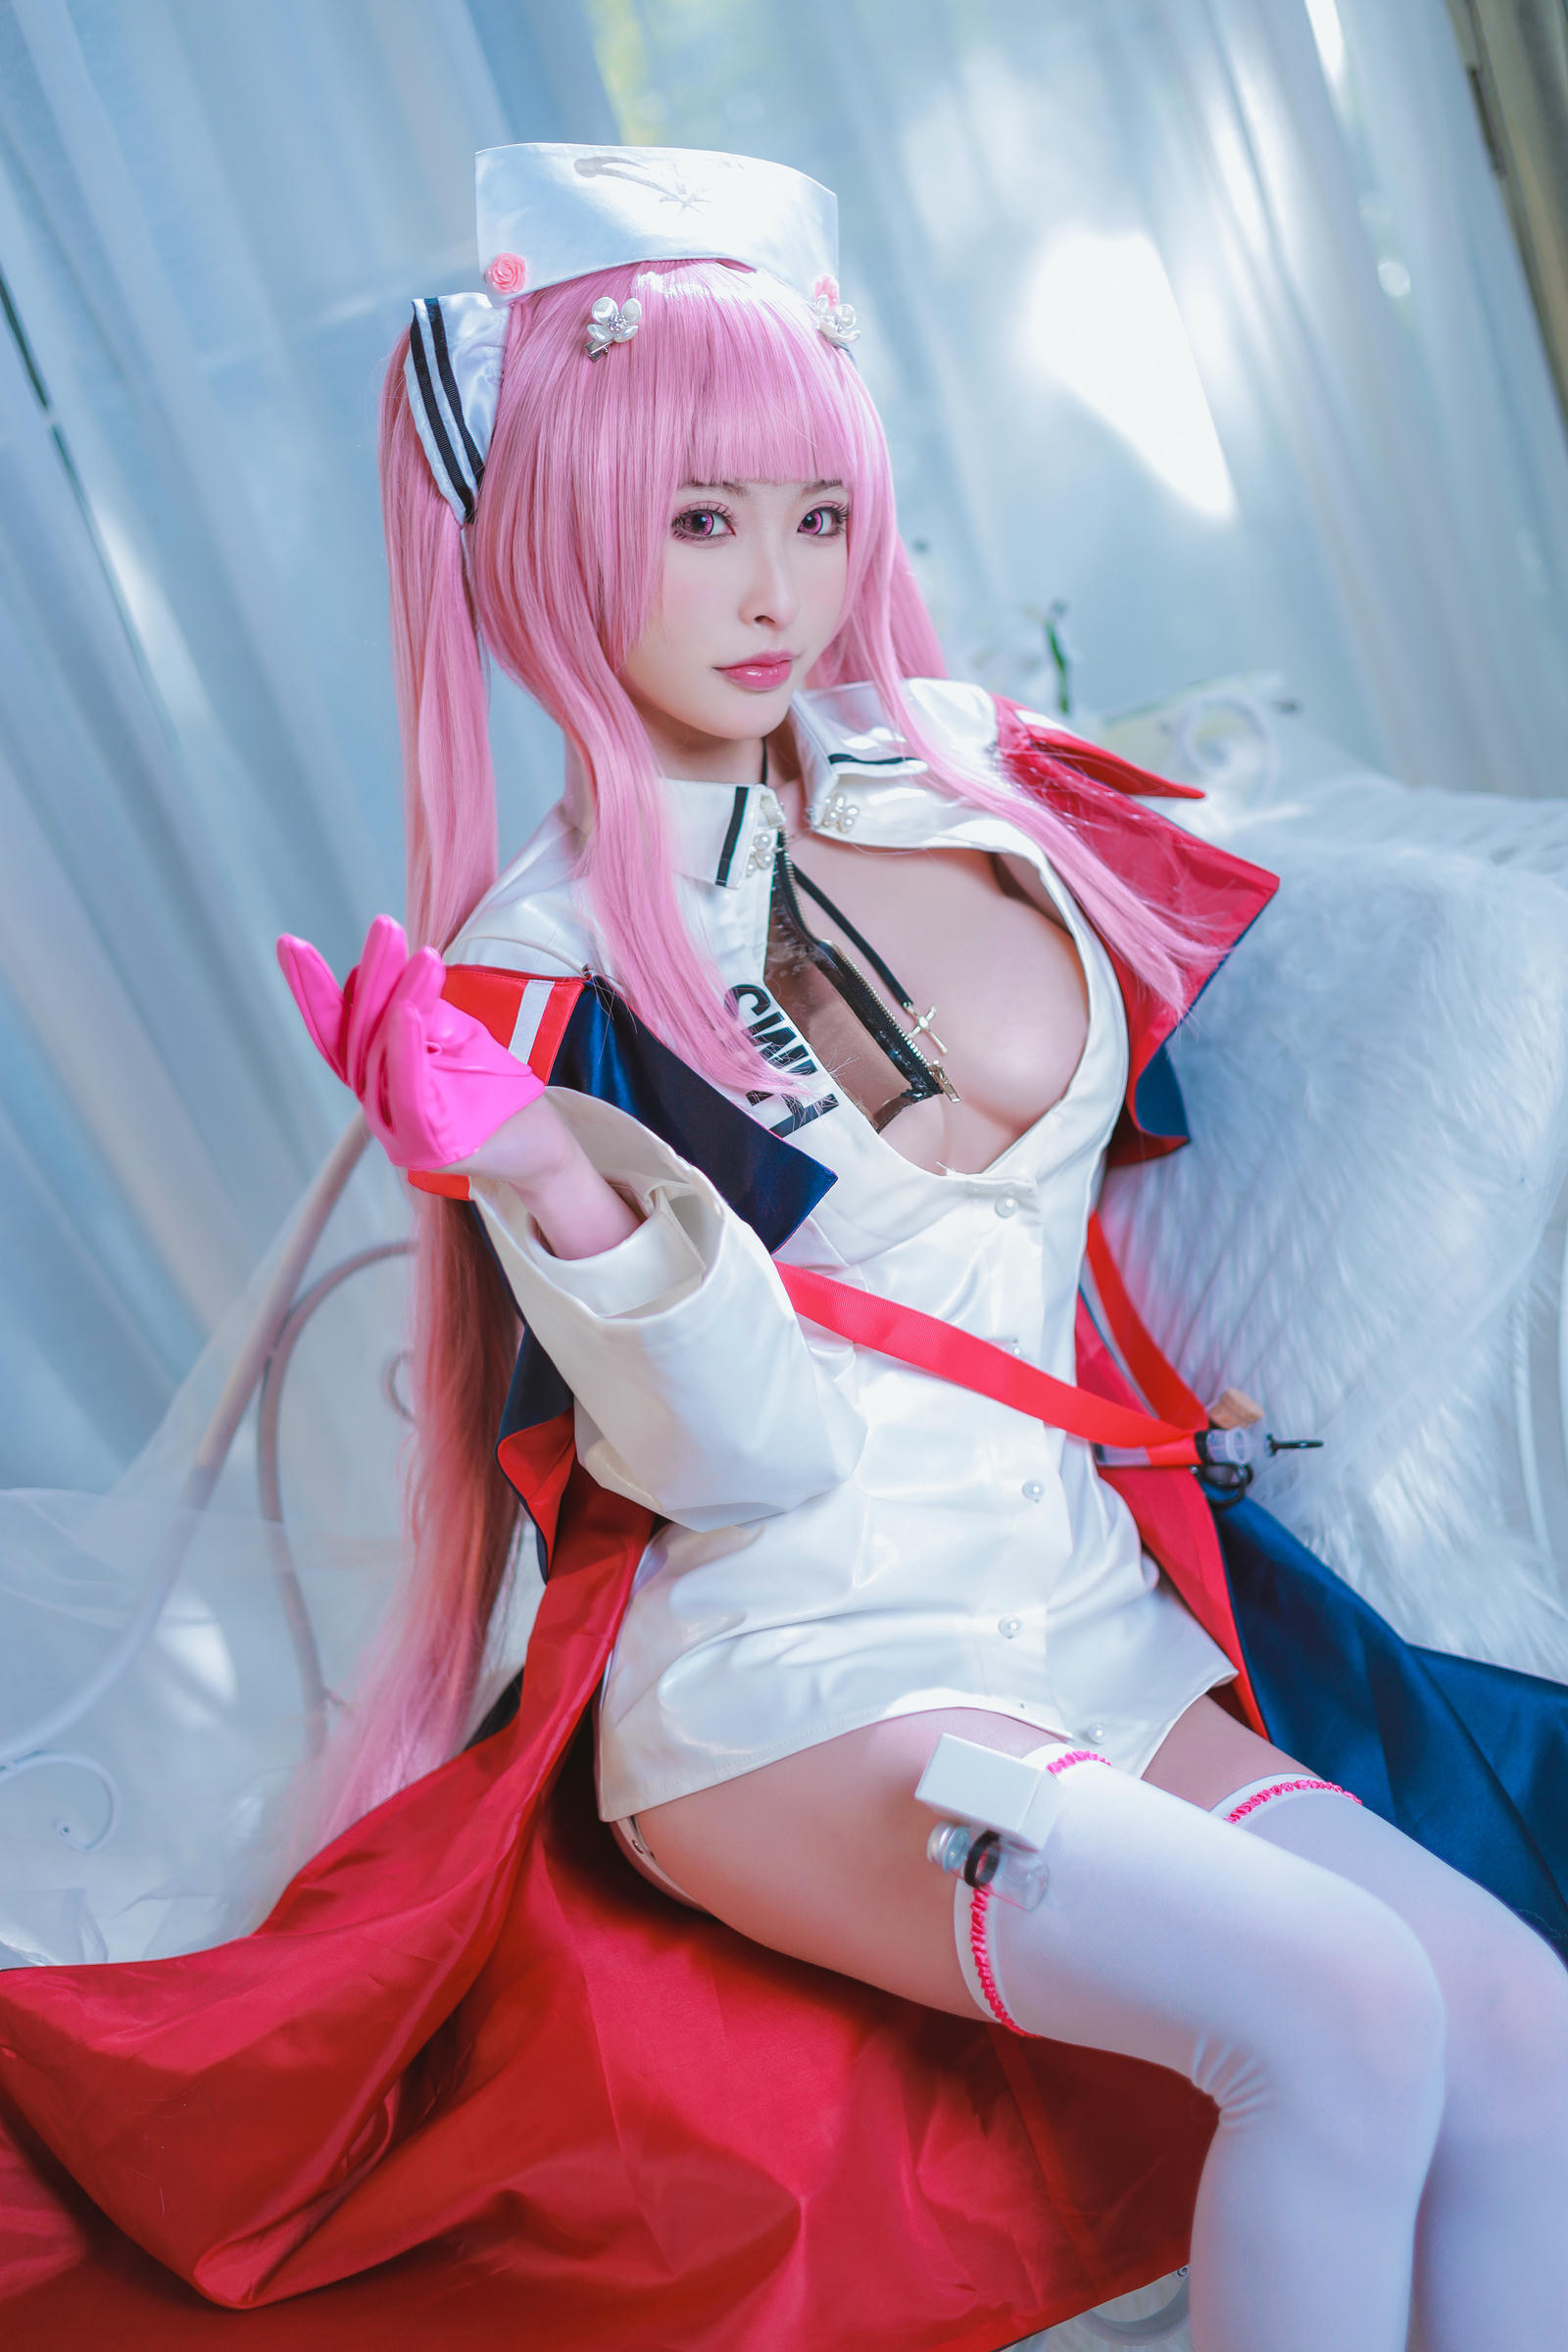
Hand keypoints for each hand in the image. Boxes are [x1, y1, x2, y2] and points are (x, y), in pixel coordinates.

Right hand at [277, 916, 544, 1169]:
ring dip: (399, 999)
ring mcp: (398, 1129)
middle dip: (371, 977)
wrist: (540, 1148)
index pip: (338, 1029)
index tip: (290, 943)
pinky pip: (408, 1091)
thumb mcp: (455, 1039)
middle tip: (385, 925)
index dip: (312, 989)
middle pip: (359, 1036)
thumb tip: (393, 982)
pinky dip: (405, 1049)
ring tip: (418, 955)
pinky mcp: (426, 1144)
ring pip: (384, 1056)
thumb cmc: (495, 1092)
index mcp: (377, 1078)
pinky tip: (405, 1013)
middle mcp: (377, 1104)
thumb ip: (422, 1013)